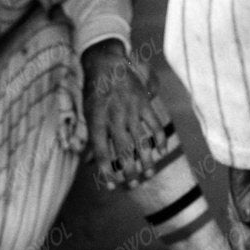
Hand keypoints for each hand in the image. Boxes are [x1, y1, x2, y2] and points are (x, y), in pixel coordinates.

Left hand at [82, 42, 166, 188]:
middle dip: (129, 171)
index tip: (111, 186)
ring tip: (148, 174)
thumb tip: (90, 163)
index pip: (101, 151)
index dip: (106, 171)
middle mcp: (114, 117)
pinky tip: (162, 152)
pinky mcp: (144, 103)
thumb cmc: (95, 92)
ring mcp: (131, 110)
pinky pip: (155, 124)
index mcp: (97, 120)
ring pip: (141, 141)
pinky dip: (160, 139)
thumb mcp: (88, 114)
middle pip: (123, 151)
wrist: (107, 63)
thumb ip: (92, 138)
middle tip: (133, 185)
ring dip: (146, 160)